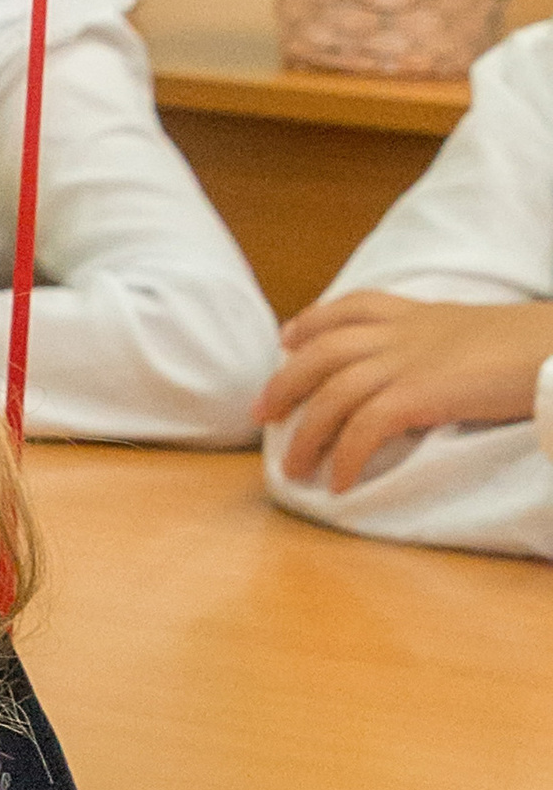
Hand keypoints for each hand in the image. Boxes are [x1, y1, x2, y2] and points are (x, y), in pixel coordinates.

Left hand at [256, 290, 552, 490]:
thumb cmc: (531, 347)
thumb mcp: (476, 333)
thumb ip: (443, 345)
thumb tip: (434, 371)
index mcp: (420, 315)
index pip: (353, 306)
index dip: (313, 321)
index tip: (287, 340)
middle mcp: (405, 333)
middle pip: (322, 350)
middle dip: (285, 382)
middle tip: (263, 415)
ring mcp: (410, 361)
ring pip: (332, 393)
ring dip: (305, 435)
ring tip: (294, 469)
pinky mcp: (421, 394)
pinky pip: (364, 428)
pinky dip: (345, 457)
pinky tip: (338, 483)